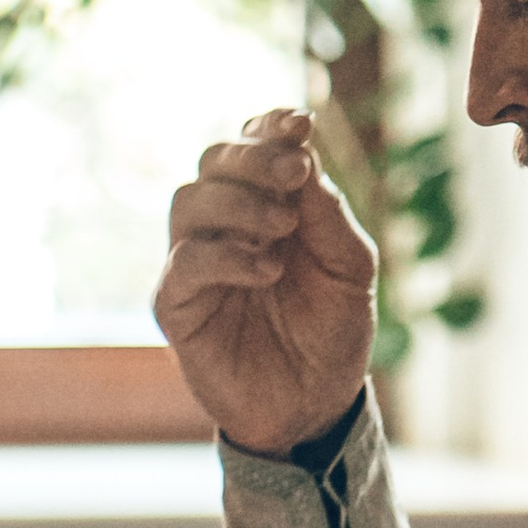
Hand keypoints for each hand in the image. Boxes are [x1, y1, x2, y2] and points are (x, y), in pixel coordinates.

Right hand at [151, 107, 378, 456]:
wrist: (316, 406)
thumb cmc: (331, 332)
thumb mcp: (350, 269)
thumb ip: (328, 214)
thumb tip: (305, 157)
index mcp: (266, 204)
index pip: (252, 144)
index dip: (269, 126)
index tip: (301, 122)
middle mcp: (223, 224)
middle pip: (213, 160)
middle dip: (254, 157)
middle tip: (295, 172)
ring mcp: (195, 263)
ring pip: (189, 201)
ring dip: (240, 203)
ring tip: (284, 229)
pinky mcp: (177, 306)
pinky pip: (184, 263)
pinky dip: (226, 254)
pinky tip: (267, 268)